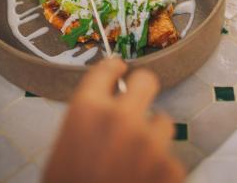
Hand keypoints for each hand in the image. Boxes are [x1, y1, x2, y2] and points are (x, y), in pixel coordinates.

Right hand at [43, 58, 184, 182]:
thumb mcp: (65, 148)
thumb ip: (88, 120)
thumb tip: (106, 105)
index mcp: (88, 109)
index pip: (107, 69)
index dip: (115, 67)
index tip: (120, 68)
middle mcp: (122, 117)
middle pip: (147, 80)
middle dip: (141, 88)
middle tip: (137, 100)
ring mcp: (151, 142)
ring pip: (163, 121)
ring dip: (152, 135)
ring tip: (138, 158)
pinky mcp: (172, 169)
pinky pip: (170, 157)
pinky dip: (160, 168)